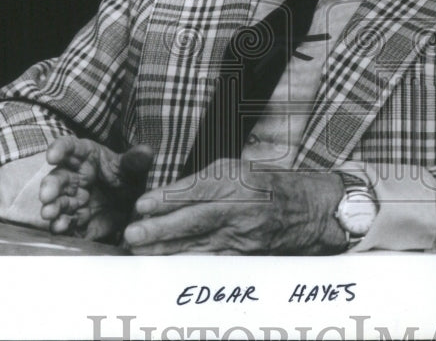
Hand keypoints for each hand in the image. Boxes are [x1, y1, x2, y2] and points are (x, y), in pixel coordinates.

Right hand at [39, 137, 151, 240]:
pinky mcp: (76, 220)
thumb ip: (136, 160)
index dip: (59, 149)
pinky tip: (60, 228)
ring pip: (58, 202)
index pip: (69, 147)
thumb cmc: (128, 176)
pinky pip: (67, 223)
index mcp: (85, 156)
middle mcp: (74, 176)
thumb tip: (146, 152)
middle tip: (46, 195)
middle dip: (51, 186)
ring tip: (50, 214)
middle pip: (58, 178)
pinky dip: (62, 226)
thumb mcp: (134, 167)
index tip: (52, 156)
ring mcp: (73, 199)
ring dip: (52, 208)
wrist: (132, 203)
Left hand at [122, 160, 345, 254]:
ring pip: (198, 245)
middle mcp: (239, 209)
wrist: (303, 210)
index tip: (141, 204)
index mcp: (236, 181)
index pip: (196, 190)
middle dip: (161, 229)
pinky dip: (185, 264)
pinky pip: (210, 261)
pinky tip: (164, 265)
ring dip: (166, 250)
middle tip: (133, 233)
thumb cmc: (262, 184)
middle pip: (195, 220)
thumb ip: (199, 183)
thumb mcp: (233, 170)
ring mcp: (242, 236)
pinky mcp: (243, 256)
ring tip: (139, 251)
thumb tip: (162, 197)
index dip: (167, 198)